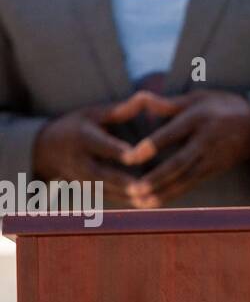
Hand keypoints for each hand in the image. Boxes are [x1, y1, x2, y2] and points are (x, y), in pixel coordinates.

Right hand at [31, 99, 156, 203]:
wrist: (46, 149)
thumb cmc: (79, 125)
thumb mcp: (94, 113)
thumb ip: (120, 110)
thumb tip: (146, 97)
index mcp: (83, 138)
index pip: (101, 146)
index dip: (117, 151)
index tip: (135, 156)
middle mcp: (80, 162)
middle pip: (101, 174)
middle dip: (122, 182)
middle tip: (144, 187)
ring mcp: (81, 179)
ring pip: (105, 192)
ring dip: (127, 197)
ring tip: (152, 200)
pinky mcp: (87, 191)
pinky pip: (108, 199)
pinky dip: (126, 203)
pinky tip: (149, 204)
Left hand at [115, 89, 249, 207]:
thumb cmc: (223, 106)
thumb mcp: (199, 97)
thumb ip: (169, 103)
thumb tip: (139, 98)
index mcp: (200, 117)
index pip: (173, 133)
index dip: (151, 146)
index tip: (130, 157)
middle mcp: (207, 139)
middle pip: (179, 162)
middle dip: (156, 177)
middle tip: (133, 189)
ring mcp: (213, 157)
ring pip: (185, 178)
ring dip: (162, 192)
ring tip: (139, 202)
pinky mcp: (215, 169)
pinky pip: (191, 184)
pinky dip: (172, 194)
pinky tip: (154, 203)